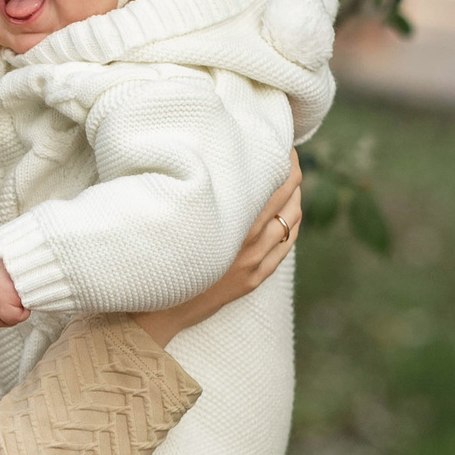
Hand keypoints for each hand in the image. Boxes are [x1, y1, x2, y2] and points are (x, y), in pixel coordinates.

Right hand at [135, 155, 301, 349]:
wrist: (160, 308)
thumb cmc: (162, 254)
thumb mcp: (183, 216)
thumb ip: (204, 194)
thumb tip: (217, 166)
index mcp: (232, 221)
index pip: (276, 184)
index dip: (287, 163)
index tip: (284, 146)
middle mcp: (249, 242)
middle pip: (289, 200)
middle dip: (294, 175)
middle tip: (290, 159)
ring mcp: (254, 262)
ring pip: (290, 222)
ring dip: (295, 200)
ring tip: (290, 185)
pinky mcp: (254, 278)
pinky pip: (285, 247)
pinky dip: (291, 227)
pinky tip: (289, 217)